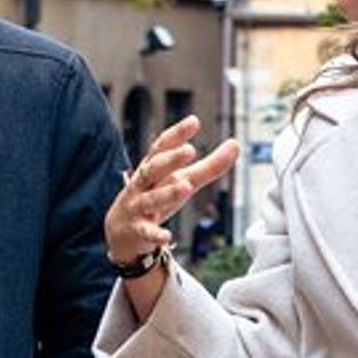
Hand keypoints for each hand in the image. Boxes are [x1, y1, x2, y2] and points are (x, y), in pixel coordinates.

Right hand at [105, 116, 238, 265]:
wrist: (122, 232)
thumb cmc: (156, 198)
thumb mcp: (182, 180)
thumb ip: (209, 165)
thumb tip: (235, 144)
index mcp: (153, 168)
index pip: (162, 147)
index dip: (176, 134)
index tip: (194, 121)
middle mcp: (142, 184)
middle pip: (153, 169)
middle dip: (170, 160)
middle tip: (189, 150)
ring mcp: (137, 207)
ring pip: (151, 199)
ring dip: (167, 193)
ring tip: (185, 186)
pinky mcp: (137, 230)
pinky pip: (146, 232)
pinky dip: (155, 234)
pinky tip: (167, 236)